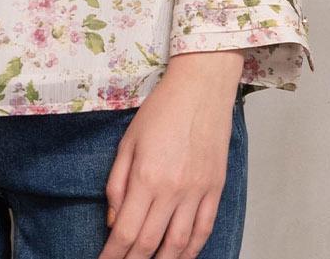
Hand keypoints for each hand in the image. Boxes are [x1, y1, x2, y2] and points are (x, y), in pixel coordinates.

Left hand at [97, 52, 242, 257]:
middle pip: (150, 243)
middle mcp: (172, 190)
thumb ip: (117, 183)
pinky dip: (192, 250)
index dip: (114, 254)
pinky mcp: (215, 189)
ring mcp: (197, 191)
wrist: (201, 88)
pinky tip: (181, 257)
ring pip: (179, 244)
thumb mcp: (128, 141)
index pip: (127, 231)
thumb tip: (114, 222)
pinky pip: (204, 230)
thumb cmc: (162, 109)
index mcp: (146, 176)